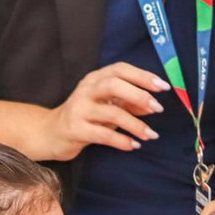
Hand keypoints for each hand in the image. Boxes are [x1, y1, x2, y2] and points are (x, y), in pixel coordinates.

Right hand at [43, 63, 170, 160]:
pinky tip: (133, 145)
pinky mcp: (75, 129)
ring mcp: (79, 109)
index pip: (120, 69)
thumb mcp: (107, 105)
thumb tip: (153, 106)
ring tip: (150, 134)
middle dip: (139, 95)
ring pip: (112, 112)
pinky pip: (103, 134)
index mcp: (95, 79)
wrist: (50, 133)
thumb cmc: (84, 116)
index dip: (143, 76)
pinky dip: (122, 141)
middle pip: (114, 84)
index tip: (163, 86)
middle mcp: (86, 90)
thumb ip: (129, 103)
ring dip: (135, 124)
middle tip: (158, 108)